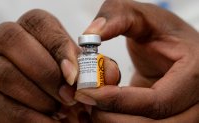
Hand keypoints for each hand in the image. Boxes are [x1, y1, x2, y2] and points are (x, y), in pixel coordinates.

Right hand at [0, 9, 119, 121]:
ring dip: (38, 97)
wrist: (52, 108)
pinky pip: (3, 106)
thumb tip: (108, 73)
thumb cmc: (69, 83)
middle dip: (46, 73)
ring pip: (4, 73)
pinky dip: (31, 118)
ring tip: (61, 111)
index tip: (74, 75)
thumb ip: (98, 69)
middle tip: (69, 97)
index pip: (40, 23)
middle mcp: (8, 43)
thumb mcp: (85, 72)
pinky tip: (52, 122)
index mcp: (33, 29)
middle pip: (14, 41)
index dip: (58, 47)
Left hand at [75, 0, 198, 119]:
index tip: (87, 92)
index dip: (118, 101)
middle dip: (112, 117)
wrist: (172, 48)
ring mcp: (184, 113)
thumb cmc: (161, 32)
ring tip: (90, 105)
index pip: (157, 102)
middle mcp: (195, 101)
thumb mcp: (142, 16)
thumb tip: (89, 36)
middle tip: (86, 100)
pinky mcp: (168, 118)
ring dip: (112, 122)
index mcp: (194, 74)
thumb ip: (116, 17)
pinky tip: (100, 111)